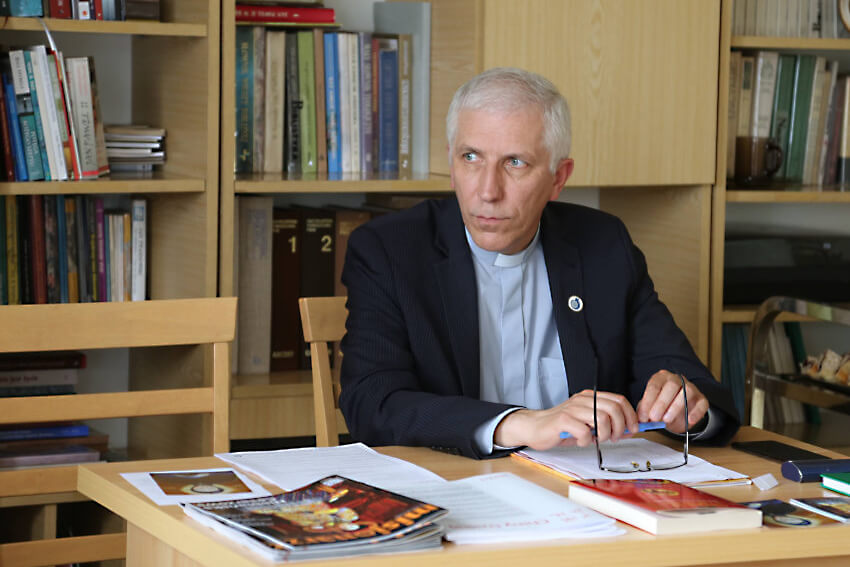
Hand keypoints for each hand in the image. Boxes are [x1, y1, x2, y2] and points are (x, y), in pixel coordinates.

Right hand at [494, 390, 638, 450]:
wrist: (534, 427)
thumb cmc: (561, 427)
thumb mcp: (587, 422)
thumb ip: (606, 423)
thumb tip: (628, 429)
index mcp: (590, 396)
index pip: (619, 399)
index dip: (630, 415)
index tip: (632, 429)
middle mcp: (582, 399)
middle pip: (614, 408)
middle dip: (620, 427)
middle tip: (614, 438)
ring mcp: (572, 408)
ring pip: (602, 419)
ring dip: (604, 435)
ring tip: (596, 440)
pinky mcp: (563, 419)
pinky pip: (585, 431)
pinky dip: (586, 440)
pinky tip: (580, 441)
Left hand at [636, 370, 708, 433]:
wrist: (679, 410)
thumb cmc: (662, 406)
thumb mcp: (651, 407)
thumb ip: (645, 412)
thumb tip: (639, 420)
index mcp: (661, 378)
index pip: (654, 385)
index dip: (647, 401)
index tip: (643, 416)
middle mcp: (676, 379)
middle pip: (671, 385)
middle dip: (661, 403)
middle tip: (654, 418)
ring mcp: (691, 387)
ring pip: (687, 391)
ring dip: (676, 406)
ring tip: (666, 420)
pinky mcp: (702, 399)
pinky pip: (702, 403)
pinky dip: (696, 412)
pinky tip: (689, 421)